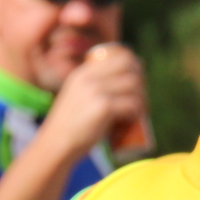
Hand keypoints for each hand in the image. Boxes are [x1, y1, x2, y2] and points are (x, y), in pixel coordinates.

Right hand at [38, 43, 146, 160]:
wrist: (57, 144)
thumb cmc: (71, 125)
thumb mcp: (78, 97)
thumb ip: (94, 87)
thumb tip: (126, 81)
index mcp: (83, 73)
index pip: (118, 55)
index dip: (134, 65)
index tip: (138, 79)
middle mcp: (89, 77)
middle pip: (130, 68)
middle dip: (142, 81)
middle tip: (141, 98)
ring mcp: (96, 91)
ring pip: (134, 85)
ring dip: (142, 98)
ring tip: (140, 110)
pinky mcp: (104, 107)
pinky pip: (133, 103)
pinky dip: (139, 111)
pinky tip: (135, 119)